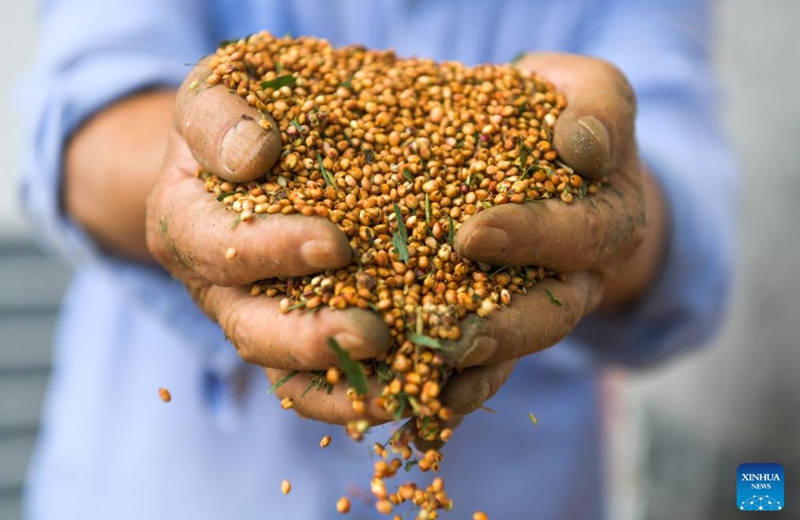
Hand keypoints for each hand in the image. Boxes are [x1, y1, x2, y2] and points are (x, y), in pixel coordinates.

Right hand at [144, 61, 393, 422]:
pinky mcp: (290, 333)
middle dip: (310, 338)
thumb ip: (218, 118)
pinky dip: (353, 393)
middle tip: (374, 335)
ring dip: (340, 382)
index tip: (335, 245)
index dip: (272, 251)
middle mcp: (215, 284)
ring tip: (399, 392)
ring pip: (285, 368)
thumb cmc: (227, 121)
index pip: (218, 246)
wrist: (233, 157)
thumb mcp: (209, 96)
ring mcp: (253, 315)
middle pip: (251, 327)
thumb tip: (255, 154)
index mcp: (184, 225)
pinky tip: (407, 392)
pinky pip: (314, 380)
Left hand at [428, 53, 666, 421]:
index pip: (582, 234)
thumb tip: (582, 148)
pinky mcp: (511, 314)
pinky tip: (427, 403)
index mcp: (610, 216)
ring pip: (520, 345)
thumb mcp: (595, 91)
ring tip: (432, 383)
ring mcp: (550, 299)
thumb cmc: (566, 114)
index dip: (533, 238)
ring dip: (477, 366)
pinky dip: (465, 383)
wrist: (555, 150)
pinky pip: (495, 361)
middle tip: (452, 336)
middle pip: (554, 311)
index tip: (474, 235)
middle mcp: (585, 270)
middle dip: (504, 326)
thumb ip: (600, 108)